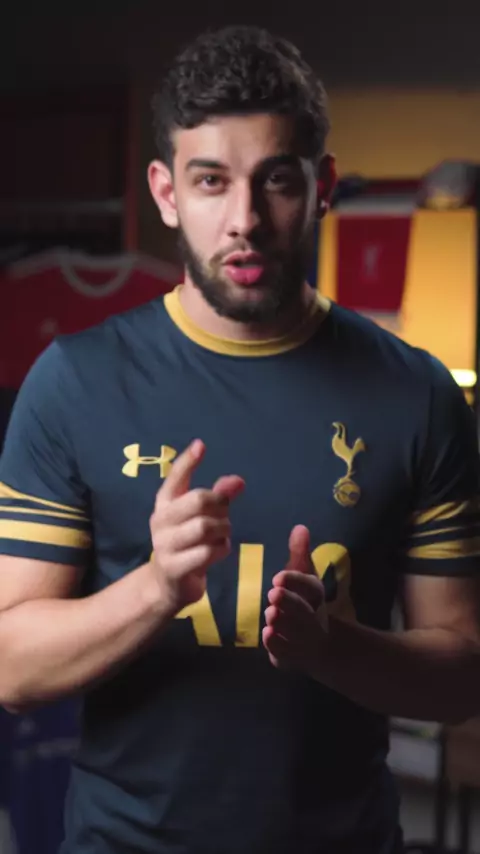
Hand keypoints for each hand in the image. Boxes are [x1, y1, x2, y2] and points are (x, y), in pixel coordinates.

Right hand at [149, 439, 244, 613]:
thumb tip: (239, 481)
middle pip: (198, 500)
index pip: (175, 477)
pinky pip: (208, 552)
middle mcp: (160, 521)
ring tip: (223, 535)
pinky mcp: (174, 567)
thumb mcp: (201, 518)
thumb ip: (219, 497)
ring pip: (205, 527)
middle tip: (225, 514)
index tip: (201, 445)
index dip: (188, 462)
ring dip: (223, 529)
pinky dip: (221, 550)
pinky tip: (219, 551)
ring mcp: (164, 545)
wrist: (168, 584)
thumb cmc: (188, 544)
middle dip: (220, 505)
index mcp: (165, 503)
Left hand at [262, 525, 327, 675]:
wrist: (320, 644)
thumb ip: (299, 553)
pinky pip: (287, 655)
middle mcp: (314, 619)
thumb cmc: (303, 601)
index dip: (296, 582)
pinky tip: (268, 635)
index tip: (278, 577)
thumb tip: (300, 527)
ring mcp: (305, 641)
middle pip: (306, 612)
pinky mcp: (292, 658)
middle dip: (290, 603)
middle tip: (273, 594)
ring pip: (297, 634)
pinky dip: (279, 647)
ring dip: (284, 624)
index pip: (311, 588)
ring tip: (270, 615)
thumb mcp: (302, 575)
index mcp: (315, 596)